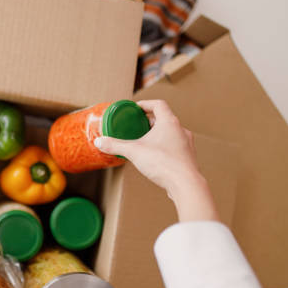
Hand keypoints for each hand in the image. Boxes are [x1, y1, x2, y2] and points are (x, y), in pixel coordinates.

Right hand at [94, 100, 218, 221]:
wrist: (185, 184)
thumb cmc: (163, 163)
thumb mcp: (134, 152)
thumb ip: (115, 145)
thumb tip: (100, 142)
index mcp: (169, 122)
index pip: (158, 104)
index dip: (146, 104)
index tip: (136, 108)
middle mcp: (180, 130)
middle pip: (164, 119)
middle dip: (149, 121)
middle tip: (136, 126)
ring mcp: (186, 144)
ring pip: (170, 133)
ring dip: (157, 134)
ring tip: (144, 141)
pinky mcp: (187, 157)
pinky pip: (174, 146)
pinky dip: (163, 147)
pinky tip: (154, 157)